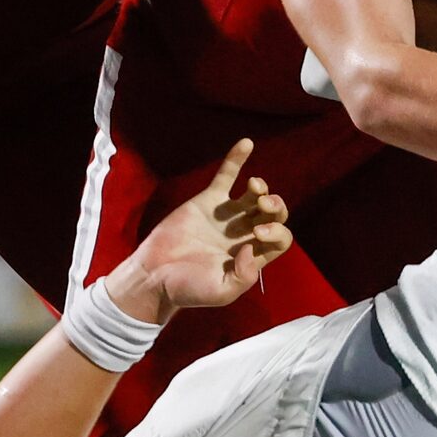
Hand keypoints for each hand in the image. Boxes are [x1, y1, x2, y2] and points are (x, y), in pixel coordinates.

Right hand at [113, 139, 292, 320]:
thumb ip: (243, 277)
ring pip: (256, 195)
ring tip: (254, 187)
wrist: (155, 276)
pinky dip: (236, 160)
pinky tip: (247, 143)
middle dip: (277, 207)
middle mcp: (245, 234)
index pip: (281, 238)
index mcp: (253, 256)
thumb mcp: (221, 293)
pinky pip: (226, 177)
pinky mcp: (208, 201)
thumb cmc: (188, 289)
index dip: (277, 232)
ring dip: (263, 188)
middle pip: (275, 214)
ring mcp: (227, 216)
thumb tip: (251, 248)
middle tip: (263, 208)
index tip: (257, 235)